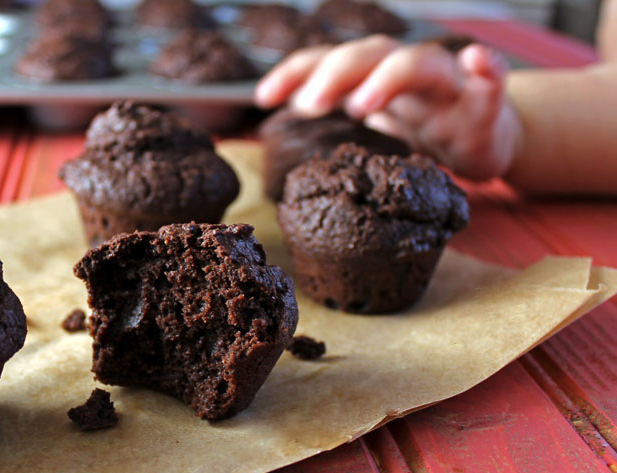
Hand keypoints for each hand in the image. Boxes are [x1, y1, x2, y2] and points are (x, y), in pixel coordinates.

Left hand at [255, 35, 522, 180]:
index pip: (330, 64)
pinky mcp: (486, 105)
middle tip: (307, 105)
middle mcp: (408, 71)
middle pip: (370, 55)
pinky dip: (486, 68)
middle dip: (334, 75)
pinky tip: (477, 60)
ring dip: (388, 77)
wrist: (484, 136)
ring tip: (361, 104)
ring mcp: (446, 85)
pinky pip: (491, 79)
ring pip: (420, 63)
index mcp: (375, 78)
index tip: (263, 97)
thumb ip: (337, 117)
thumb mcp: (373, 127)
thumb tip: (275, 119)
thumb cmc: (422, 130)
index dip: (296, 73)